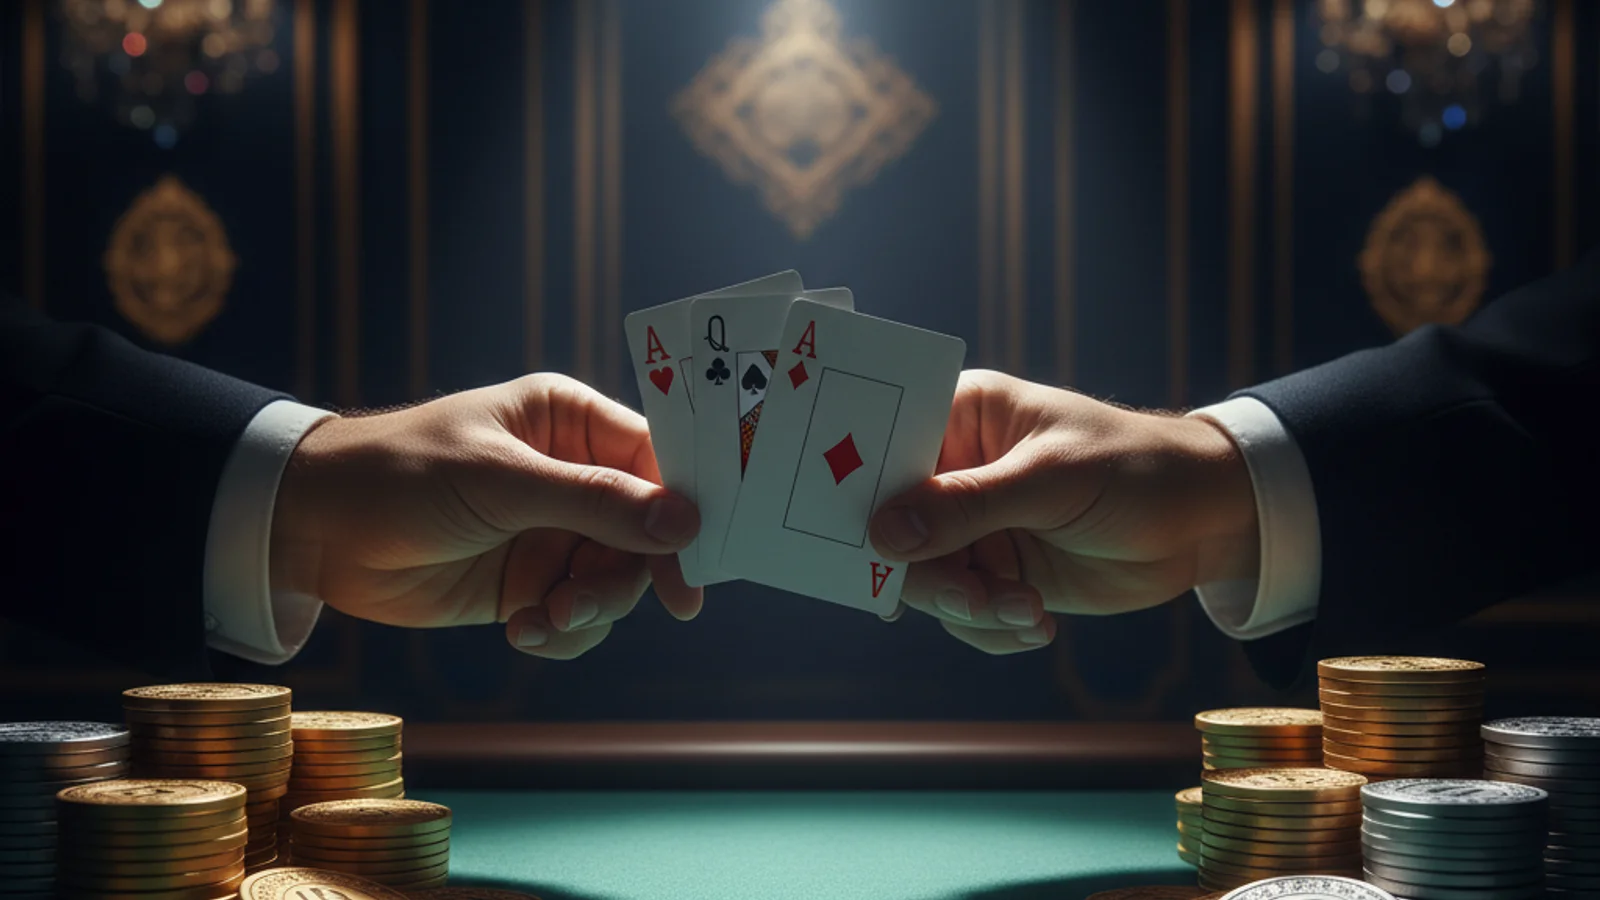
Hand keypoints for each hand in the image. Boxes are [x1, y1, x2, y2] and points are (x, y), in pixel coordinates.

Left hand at [269, 374, 700, 658]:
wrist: (311, 529)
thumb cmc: (400, 472)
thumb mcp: (501, 480)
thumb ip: (595, 502)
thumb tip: (683, 522)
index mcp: (571, 422)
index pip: (656, 459)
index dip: (684, 507)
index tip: (696, 561)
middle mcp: (572, 475)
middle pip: (645, 532)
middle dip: (626, 576)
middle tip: (587, 604)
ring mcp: (552, 532)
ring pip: (615, 581)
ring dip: (589, 611)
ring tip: (542, 621)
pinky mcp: (528, 583)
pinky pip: (577, 616)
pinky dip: (560, 632)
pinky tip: (521, 631)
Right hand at [868, 370, 1258, 653]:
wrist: (1204, 521)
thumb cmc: (1132, 467)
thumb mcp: (1050, 479)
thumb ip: (966, 505)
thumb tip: (884, 534)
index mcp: (958, 416)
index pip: (882, 446)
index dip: (858, 488)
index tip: (854, 537)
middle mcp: (954, 470)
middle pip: (893, 529)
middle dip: (931, 574)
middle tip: (974, 598)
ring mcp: (972, 526)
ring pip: (926, 581)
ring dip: (972, 609)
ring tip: (1027, 612)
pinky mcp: (997, 573)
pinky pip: (963, 614)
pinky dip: (994, 630)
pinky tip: (1037, 624)